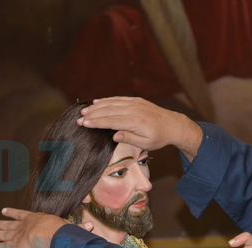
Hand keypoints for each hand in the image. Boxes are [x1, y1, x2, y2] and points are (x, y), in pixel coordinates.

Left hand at [0, 208, 93, 247]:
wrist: (51, 235)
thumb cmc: (60, 230)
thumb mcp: (68, 227)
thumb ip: (78, 227)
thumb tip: (91, 227)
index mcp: (35, 218)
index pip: (21, 214)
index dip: (12, 213)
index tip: (3, 210)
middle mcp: (24, 224)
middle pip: (10, 223)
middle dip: (1, 223)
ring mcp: (19, 234)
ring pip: (5, 233)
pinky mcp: (16, 244)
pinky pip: (4, 245)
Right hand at [78, 97, 202, 161]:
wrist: (172, 124)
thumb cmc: (158, 137)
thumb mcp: (145, 143)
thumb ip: (129, 138)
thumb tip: (114, 136)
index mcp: (135, 121)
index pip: (111, 121)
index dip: (96, 122)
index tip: (84, 124)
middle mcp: (133, 109)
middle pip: (108, 110)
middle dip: (92, 114)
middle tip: (79, 118)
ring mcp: (135, 103)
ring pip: (112, 103)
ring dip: (97, 106)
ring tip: (84, 110)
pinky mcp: (136, 100)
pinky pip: (118, 99)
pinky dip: (106, 100)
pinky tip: (97, 102)